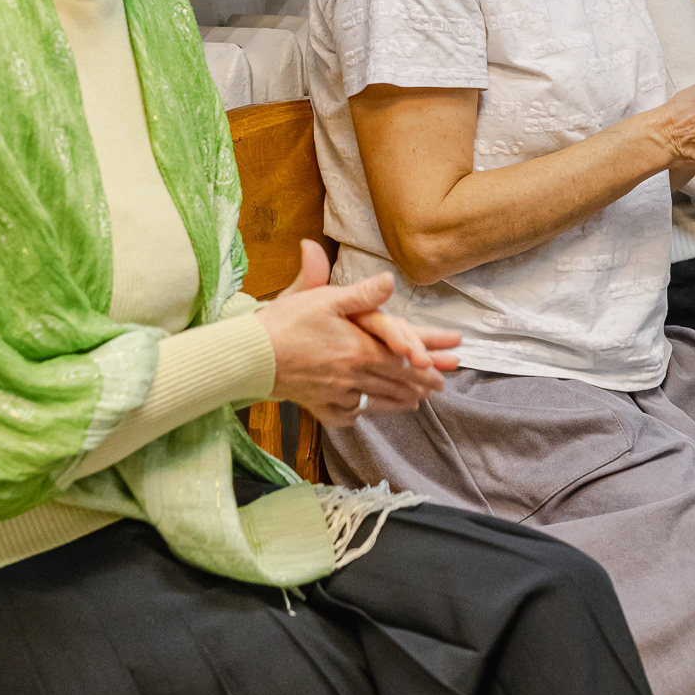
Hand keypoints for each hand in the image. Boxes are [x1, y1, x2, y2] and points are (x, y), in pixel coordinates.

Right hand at [254, 240, 459, 428]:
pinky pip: (345, 414)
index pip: (403, 360)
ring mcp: (336, 394)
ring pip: (375, 400)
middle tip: (439, 388)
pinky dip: (359, 413)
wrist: (250, 356)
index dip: (426, 365)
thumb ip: (362, 294)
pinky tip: (364, 413)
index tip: (445, 369)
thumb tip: (391, 280)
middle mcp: (353, 376)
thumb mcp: (324, 299)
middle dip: (420, 385)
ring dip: (398, 402)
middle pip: (394, 383)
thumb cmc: (286, 322)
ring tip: (414, 403)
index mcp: (359, 349)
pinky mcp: (317, 405)